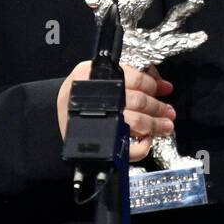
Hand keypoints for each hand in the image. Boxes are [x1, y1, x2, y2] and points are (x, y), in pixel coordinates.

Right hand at [57, 60, 175, 163]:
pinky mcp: (100, 144)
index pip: (132, 78)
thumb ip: (128, 75)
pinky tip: (147, 140)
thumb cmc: (82, 93)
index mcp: (94, 76)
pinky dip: (142, 146)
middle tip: (169, 111)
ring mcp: (98, 122)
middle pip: (137, 101)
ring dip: (155, 124)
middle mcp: (95, 98)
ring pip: (136, 122)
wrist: (55, 115)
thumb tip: (162, 83)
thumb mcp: (96, 74)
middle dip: (158, 107)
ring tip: (166, 126)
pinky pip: (128, 149)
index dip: (152, 84)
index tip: (165, 88)